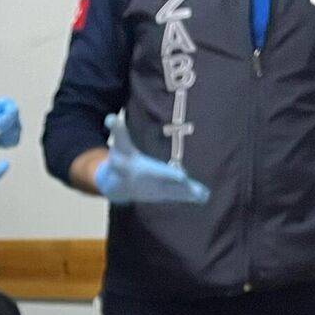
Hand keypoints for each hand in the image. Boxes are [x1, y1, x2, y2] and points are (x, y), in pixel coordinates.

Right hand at [94, 116, 210, 205]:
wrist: (116, 185)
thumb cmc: (120, 159)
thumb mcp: (118, 145)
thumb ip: (117, 131)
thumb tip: (110, 117)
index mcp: (141, 171)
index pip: (156, 172)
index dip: (168, 174)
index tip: (182, 176)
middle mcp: (150, 184)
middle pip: (168, 186)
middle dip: (182, 188)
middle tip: (198, 190)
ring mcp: (156, 191)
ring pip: (174, 193)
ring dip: (189, 194)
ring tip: (204, 195)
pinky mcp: (162, 194)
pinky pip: (176, 196)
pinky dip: (189, 197)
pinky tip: (204, 197)